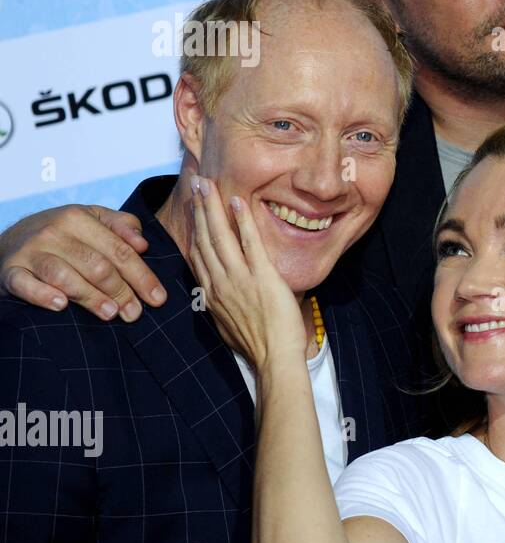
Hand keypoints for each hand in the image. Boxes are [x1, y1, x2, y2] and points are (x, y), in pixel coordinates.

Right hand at [0, 204, 165, 320]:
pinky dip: (42, 295)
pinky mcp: (10, 270)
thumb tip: (143, 244)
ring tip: (110, 314)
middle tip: (135, 314)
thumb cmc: (63, 234)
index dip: (142, 276)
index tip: (158, 299)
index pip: (119, 250)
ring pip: (65, 276)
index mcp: (78, 217)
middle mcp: (54, 232)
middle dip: (121, 292)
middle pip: (96, 266)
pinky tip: (61, 306)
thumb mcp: (91, 219)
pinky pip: (25, 284)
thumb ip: (120, 226)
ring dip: (90, 297)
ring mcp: (30, 251)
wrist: (10, 239)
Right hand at [187, 177, 305, 373]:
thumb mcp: (228, 324)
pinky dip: (242, 220)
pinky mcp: (261, 276)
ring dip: (213, 207)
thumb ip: (221, 305)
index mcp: (211, 294)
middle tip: (196, 183)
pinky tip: (237, 201)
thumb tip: (216, 297)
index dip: (194, 228)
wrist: (274, 359)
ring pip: (220, 236)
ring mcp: (239, 279)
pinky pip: (249, 242)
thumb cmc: (258, 345)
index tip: (193, 208)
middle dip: (199, 209)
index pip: (198, 254)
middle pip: (204, 239)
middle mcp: (220, 283)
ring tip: (208, 184)